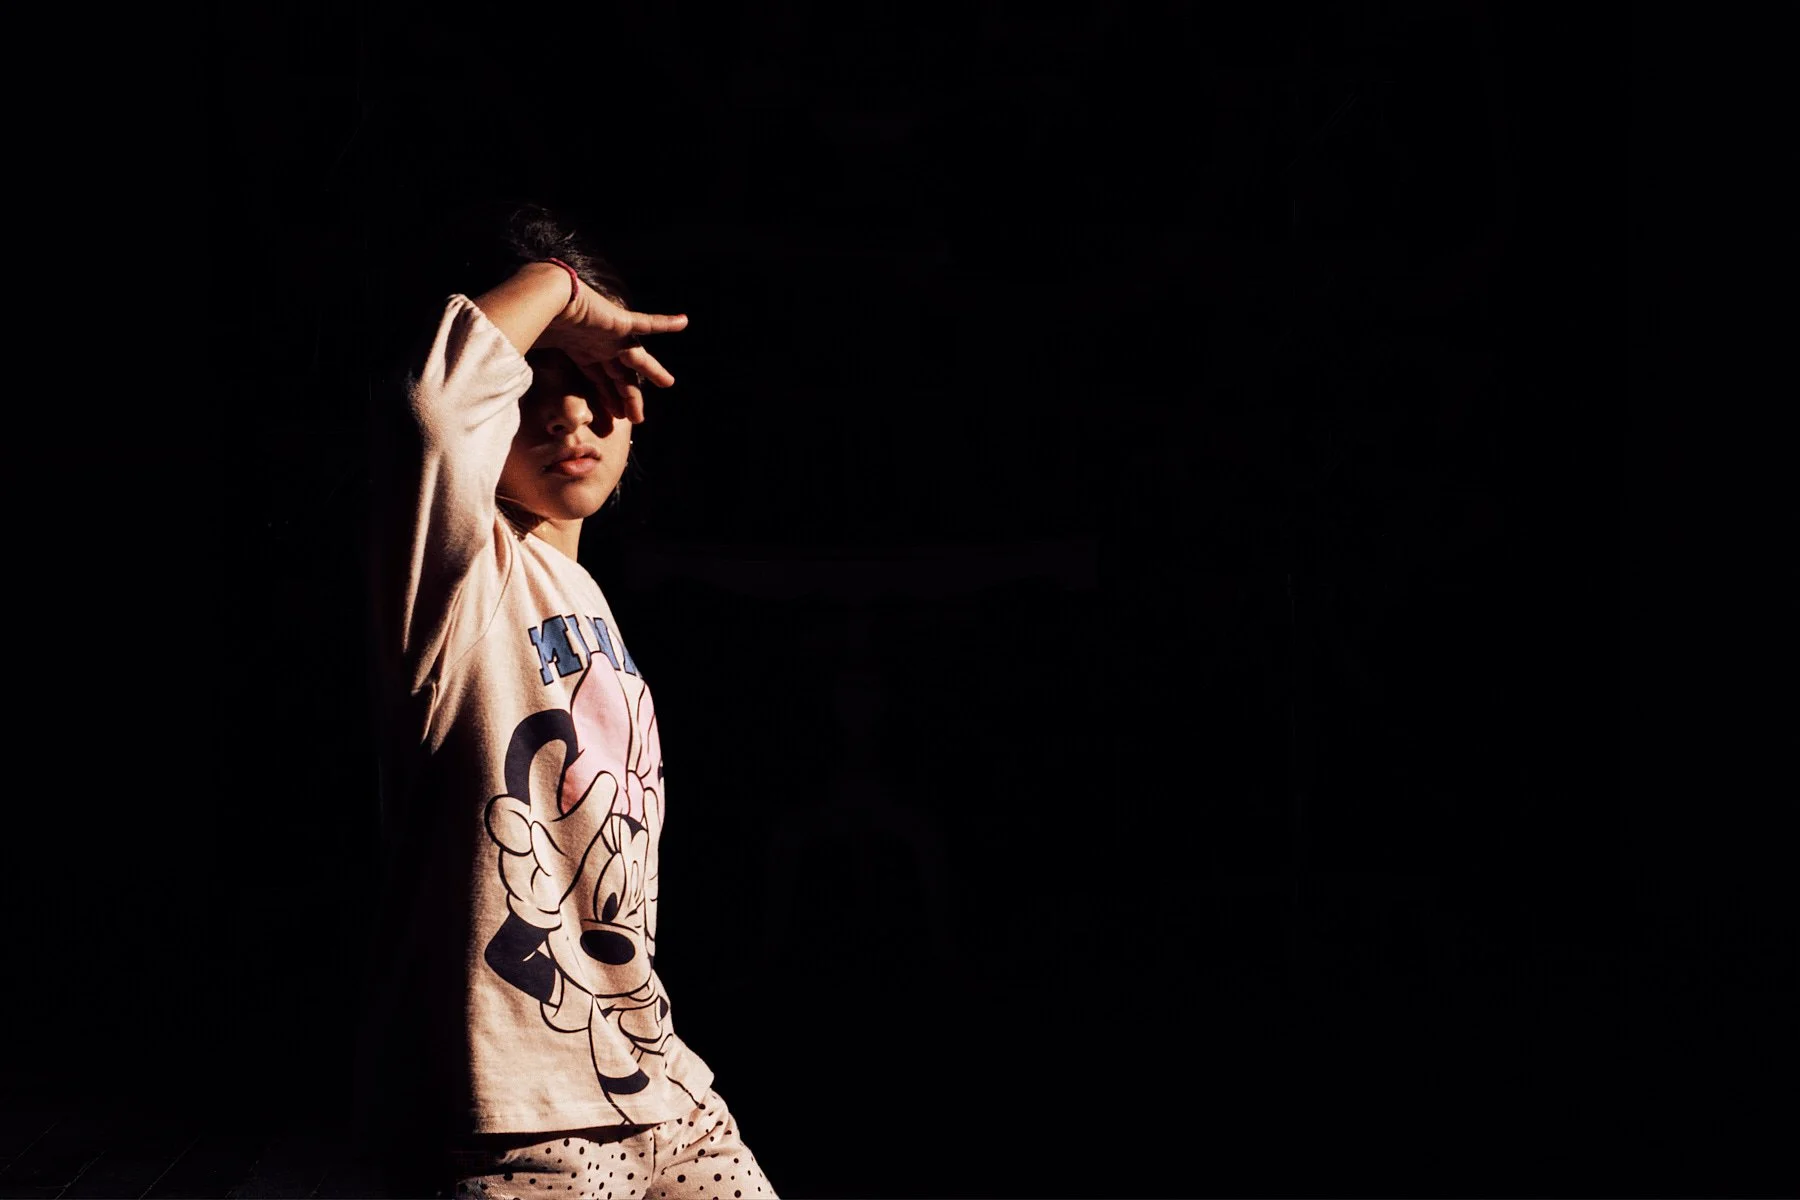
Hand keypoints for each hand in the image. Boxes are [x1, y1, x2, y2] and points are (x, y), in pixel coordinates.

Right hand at [535, 284, 687, 422]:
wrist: (540, 296)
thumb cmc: (532, 322)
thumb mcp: (533, 358)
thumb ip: (527, 374)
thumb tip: (508, 389)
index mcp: (580, 351)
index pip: (599, 380)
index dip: (608, 399)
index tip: (614, 420)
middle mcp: (598, 342)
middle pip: (619, 375)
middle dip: (628, 397)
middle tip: (637, 419)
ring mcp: (610, 333)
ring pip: (636, 358)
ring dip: (652, 371)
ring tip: (667, 383)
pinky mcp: (619, 322)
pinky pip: (647, 323)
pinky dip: (664, 323)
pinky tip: (683, 322)